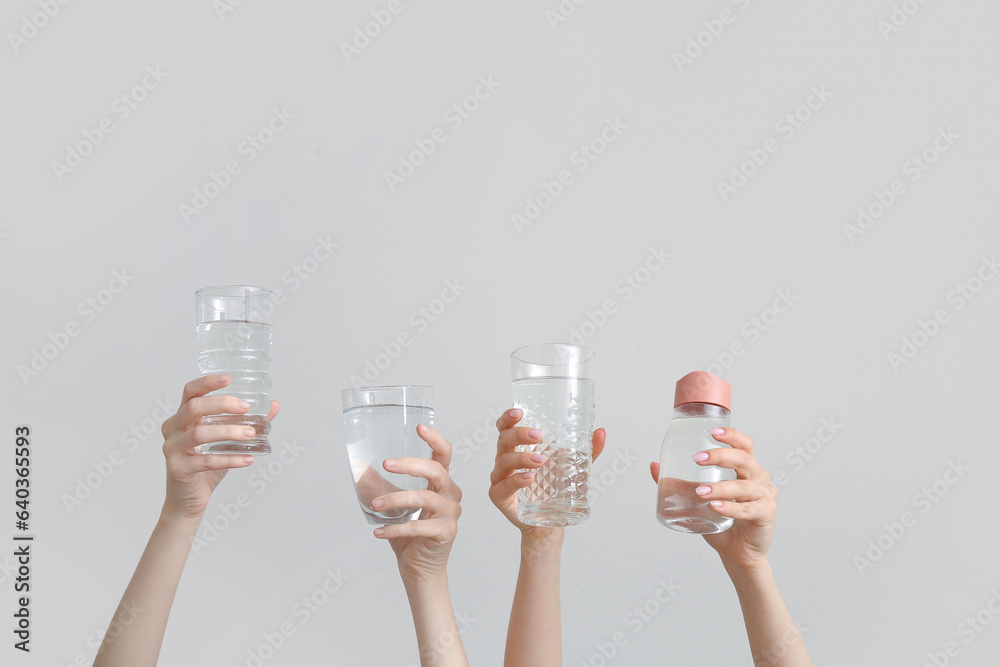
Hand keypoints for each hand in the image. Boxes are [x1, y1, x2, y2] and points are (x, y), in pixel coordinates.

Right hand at [160, 375, 279, 521]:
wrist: (189, 500)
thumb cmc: (206, 466)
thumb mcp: (228, 442)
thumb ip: (246, 422)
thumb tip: (273, 406)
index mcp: (183, 418)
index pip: (190, 392)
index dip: (207, 382)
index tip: (229, 378)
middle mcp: (173, 429)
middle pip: (194, 407)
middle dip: (222, 403)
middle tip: (246, 407)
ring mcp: (172, 449)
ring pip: (199, 433)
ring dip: (228, 432)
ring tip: (251, 434)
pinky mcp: (177, 469)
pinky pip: (205, 461)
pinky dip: (229, 459)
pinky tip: (247, 460)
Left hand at [372, 424, 461, 583]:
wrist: (419, 569)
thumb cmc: (409, 535)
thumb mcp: (393, 506)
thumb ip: (381, 487)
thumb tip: (359, 467)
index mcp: (441, 483)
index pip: (443, 455)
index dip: (434, 439)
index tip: (419, 427)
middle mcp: (451, 494)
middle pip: (436, 471)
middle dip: (411, 465)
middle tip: (387, 464)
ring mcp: (451, 514)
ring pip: (424, 497)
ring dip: (395, 499)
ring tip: (374, 505)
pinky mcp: (446, 532)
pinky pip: (419, 526)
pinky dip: (396, 528)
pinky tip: (379, 532)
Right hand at [489, 408, 605, 540]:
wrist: (551, 522)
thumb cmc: (556, 489)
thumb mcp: (574, 467)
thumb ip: (587, 450)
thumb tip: (601, 431)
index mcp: (518, 447)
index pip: (505, 427)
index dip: (508, 417)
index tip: (520, 411)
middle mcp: (505, 459)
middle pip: (503, 439)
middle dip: (519, 434)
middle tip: (538, 436)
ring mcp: (500, 477)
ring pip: (503, 461)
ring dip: (521, 458)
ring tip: (540, 461)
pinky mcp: (499, 496)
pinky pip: (503, 486)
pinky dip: (515, 480)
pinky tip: (529, 478)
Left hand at [649, 427, 775, 571]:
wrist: (737, 554)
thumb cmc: (721, 523)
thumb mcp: (697, 500)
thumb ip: (679, 483)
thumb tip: (654, 466)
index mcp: (746, 470)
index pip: (744, 445)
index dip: (731, 435)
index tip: (712, 432)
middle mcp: (759, 479)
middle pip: (744, 459)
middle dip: (720, 456)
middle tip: (697, 458)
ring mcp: (765, 496)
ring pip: (744, 486)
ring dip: (721, 487)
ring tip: (700, 492)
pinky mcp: (766, 514)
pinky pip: (748, 509)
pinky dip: (731, 508)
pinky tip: (715, 507)